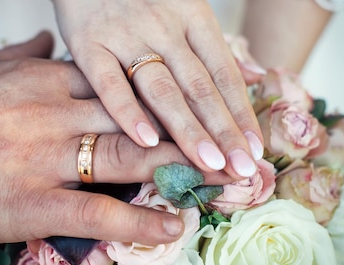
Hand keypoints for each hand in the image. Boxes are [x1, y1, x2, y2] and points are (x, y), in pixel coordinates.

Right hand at [0, 31, 228, 245]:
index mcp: (48, 82)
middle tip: (229, 142)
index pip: (122, 84)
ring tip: (219, 179)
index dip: (162, 97)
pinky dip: (139, 221)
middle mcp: (57, 114)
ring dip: (180, 168)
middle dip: (188, 130)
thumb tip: (44, 41)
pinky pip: (99, 211)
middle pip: (138, 118)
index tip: (194, 105)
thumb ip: (21, 55)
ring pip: (128, 156)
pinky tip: (172, 227)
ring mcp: (48, 158)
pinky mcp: (35, 202)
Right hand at [52, 0, 263, 178]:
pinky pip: (109, 82)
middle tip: (242, 170)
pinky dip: (127, 112)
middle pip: (200, 87)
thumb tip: (254, 81)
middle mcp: (164, 27)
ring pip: (162, 90)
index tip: (254, 151)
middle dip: (224, 132)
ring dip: (187, 129)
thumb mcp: (184, 9)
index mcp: (194, 18)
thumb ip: (211, 50)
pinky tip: (146, 142)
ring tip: (208, 164)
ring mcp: (126, 36)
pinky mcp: (89, 43)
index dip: (241, 114)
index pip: (224, 75)